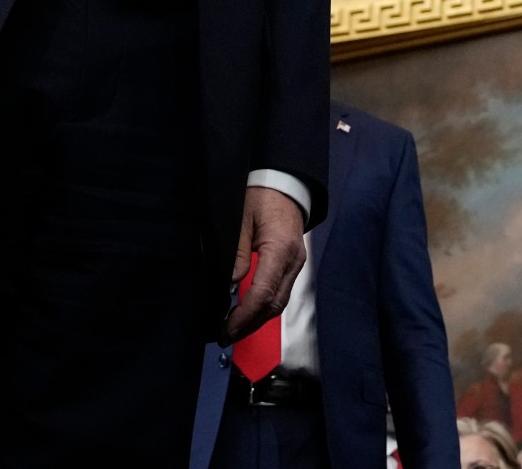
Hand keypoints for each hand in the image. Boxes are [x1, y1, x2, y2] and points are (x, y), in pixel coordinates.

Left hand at [221, 185, 305, 343]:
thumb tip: (229, 285)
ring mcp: (296, 264)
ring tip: (233, 330)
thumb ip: (237, 253)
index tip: (226, 327)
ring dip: (257, 320)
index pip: (264, 293)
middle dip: (250, 325)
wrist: (285, 184)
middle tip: (225, 336)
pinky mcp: (293, 265)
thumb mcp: (241, 219)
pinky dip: (263, 307)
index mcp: (281, 249)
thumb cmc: (261, 196)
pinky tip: (247, 313)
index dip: (244, 315)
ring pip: (279, 303)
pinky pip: (280, 293)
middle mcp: (293, 261)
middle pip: (274, 305)